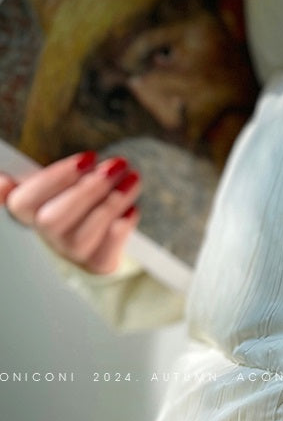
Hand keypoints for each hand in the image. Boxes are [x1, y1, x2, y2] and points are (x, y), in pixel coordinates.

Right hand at [1, 152, 140, 273]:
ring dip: (112, 202)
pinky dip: (122, 225)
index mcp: (29, 210)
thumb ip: (40, 179)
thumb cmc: (76, 202)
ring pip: (83, 233)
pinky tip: (132, 208)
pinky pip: (107, 248)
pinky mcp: (96, 263)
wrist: (100, 238)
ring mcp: (70, 251)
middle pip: (53, 219)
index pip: (22, 201)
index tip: (86, 157)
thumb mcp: (57, 184)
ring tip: (132, 177)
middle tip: (117, 164)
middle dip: (89, 189)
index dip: (53, 180)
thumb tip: (2, 182)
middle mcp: (45, 234)